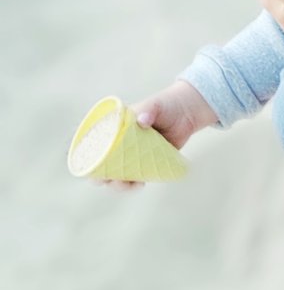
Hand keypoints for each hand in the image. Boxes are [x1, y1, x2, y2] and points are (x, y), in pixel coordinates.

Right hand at [95, 80, 217, 191]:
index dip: (90, 161)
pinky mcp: (146, 163)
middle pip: (104, 166)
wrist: (186, 112)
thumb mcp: (155, 105)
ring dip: (119, 184)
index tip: (93, 170)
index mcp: (115, 130)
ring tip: (130, 184)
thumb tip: (143, 120)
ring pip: (118, 175)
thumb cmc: (166, 105)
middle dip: (104, 178)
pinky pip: (135, 177)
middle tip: (113, 180)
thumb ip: (148, 110)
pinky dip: (134, 184)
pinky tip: (139, 184)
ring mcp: (133, 155)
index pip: (95, 147)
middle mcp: (121, 144)